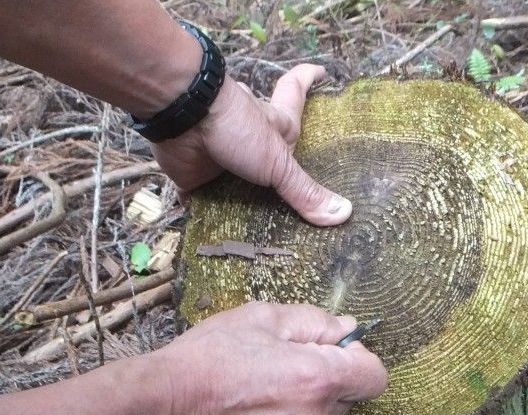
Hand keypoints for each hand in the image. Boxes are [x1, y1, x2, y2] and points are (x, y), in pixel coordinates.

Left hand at [151, 64, 351, 226]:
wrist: (182, 119)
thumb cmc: (236, 127)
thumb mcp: (278, 162)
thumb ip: (305, 191)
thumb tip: (344, 214)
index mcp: (275, 126)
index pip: (296, 91)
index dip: (308, 78)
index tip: (321, 70)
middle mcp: (249, 139)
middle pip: (266, 143)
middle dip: (276, 160)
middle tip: (291, 187)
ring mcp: (221, 156)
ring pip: (236, 177)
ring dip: (243, 197)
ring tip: (259, 230)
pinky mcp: (194, 176)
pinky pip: (202, 199)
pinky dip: (206, 212)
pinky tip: (212, 230)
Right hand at [152, 302, 386, 414]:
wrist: (163, 409)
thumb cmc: (207, 358)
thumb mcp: (262, 318)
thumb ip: (315, 322)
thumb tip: (348, 330)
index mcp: (318, 379)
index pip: (374, 377)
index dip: (356, 362)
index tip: (331, 356)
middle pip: (342, 403)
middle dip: (321, 386)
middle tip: (277, 373)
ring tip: (254, 401)